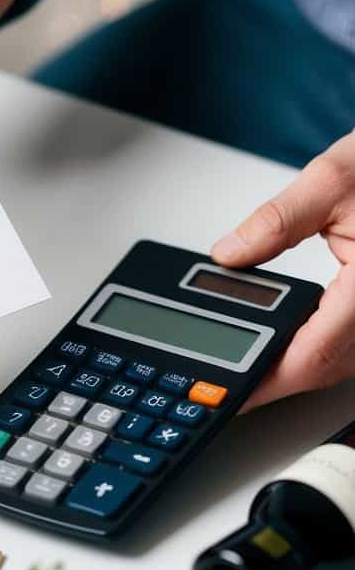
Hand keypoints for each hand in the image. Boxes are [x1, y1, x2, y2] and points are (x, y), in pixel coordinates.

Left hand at [211, 131, 354, 408]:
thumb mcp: (332, 180)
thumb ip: (277, 221)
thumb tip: (230, 253)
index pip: (315, 351)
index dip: (269, 377)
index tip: (234, 389)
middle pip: (327, 366)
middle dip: (274, 378)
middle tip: (227, 384)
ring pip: (342, 363)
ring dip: (297, 367)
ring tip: (249, 363)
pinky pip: (353, 346)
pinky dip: (318, 349)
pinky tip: (289, 343)